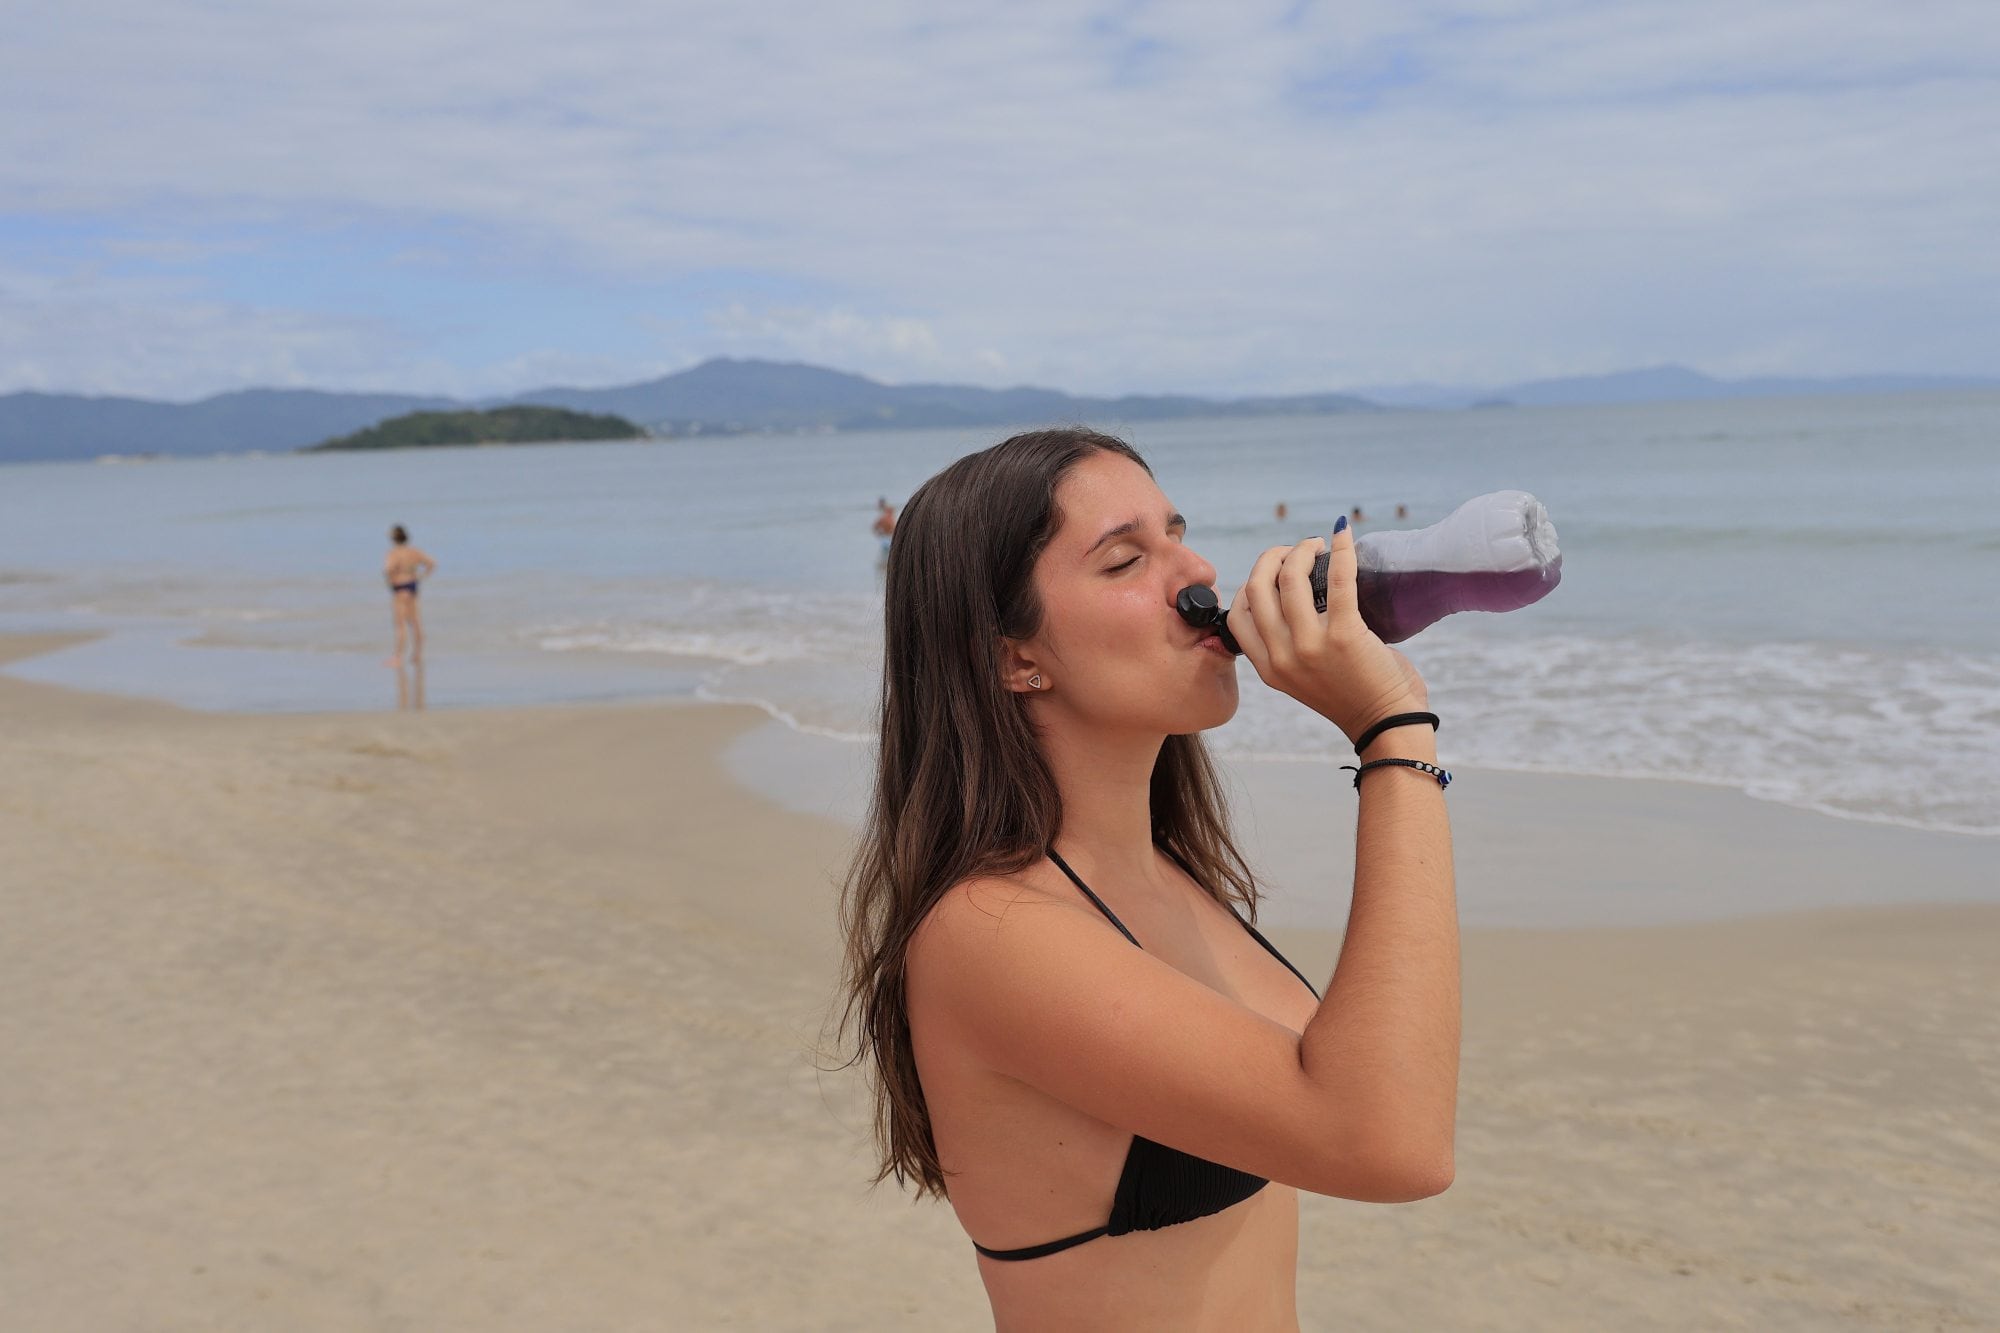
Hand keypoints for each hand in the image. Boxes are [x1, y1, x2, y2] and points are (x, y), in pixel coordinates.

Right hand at [1225, 525, 1429, 743]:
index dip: (1252, 582)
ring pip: (1288, 579)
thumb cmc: (1353, 696)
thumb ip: (1289, 645)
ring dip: (1302, 551)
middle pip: (1256, 588)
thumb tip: (1294, 593)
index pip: (1237, 613)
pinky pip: (1338, 580)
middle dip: (1273, 557)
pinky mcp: (1344, 636)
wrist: (1387, 724)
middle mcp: (1282, 657)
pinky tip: (1342, 533)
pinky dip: (1340, 551)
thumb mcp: (1302, 678)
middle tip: (1298, 550)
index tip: (1277, 571)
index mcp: (1269, 668)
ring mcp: (1310, 647)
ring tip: (1318, 545)